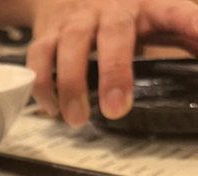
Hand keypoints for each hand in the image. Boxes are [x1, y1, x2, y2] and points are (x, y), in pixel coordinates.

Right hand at [25, 0, 197, 126]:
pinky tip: (51, 108)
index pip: (173, 13)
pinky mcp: (45, 35)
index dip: (191, 26)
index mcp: (144, 5)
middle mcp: (107, 8)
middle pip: (112, 35)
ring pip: (69, 48)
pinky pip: (38, 59)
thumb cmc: (115, 11)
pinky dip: (42, 86)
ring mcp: (73, 22)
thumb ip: (180, 34)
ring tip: (77, 119)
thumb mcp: (152, 16)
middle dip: (113, 72)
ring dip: (71, 86)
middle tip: (115, 109)